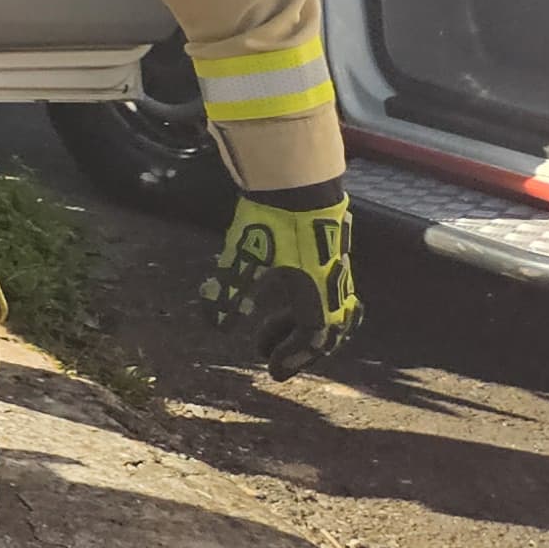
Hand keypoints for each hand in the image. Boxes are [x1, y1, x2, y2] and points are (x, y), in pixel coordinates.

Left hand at [201, 187, 361, 378]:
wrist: (298, 178)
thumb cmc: (272, 219)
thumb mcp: (245, 257)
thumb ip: (230, 291)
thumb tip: (215, 326)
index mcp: (317, 291)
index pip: (314, 336)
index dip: (295, 356)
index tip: (273, 370)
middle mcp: (332, 282)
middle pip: (328, 327)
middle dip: (301, 348)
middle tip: (274, 358)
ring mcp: (333, 265)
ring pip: (326, 307)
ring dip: (298, 324)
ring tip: (266, 329)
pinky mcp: (327, 249)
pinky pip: (322, 287)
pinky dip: (302, 302)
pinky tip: (277, 293)